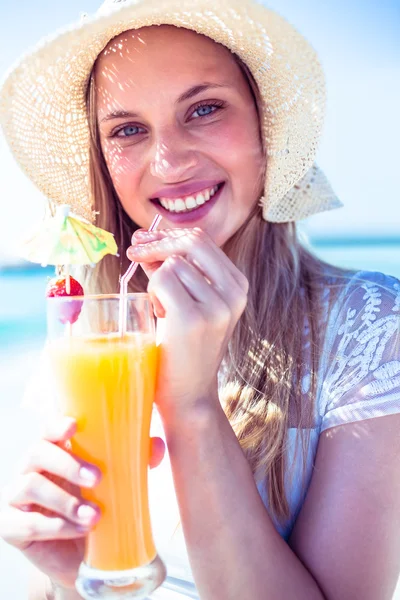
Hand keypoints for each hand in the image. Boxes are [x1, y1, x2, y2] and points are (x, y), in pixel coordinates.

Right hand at [0, 416, 164, 590]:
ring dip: (65, 500)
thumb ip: (135, 461)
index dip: (57, 424)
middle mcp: (31, 468)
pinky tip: (79, 530)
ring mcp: (16, 496)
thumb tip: (156, 445)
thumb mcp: (116, 483)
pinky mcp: (10, 525)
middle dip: (67, 464)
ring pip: (29, 486)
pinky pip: (27, 522)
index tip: (73, 427)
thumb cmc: (94, 507)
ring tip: (94, 516)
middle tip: (97, 478)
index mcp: (54, 451)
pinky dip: (55, 526)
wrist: (81, 556)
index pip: (48, 428)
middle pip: (37, 452)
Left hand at [127, 227, 248, 418]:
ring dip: (156, 281)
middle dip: (157, 242)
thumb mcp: (192, 303)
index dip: (169, 235)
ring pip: (172, 263)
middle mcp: (234, 293)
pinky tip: (160, 315)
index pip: (202, 240)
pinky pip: (162, 279)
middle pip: (192, 241)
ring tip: (162, 310)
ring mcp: (217, 306)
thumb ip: (178, 272)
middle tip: (134, 251)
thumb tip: (146, 239)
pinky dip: (152, 293)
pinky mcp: (194, 318)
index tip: (144, 239)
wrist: (188, 394)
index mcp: (238, 286)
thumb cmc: (185, 348)